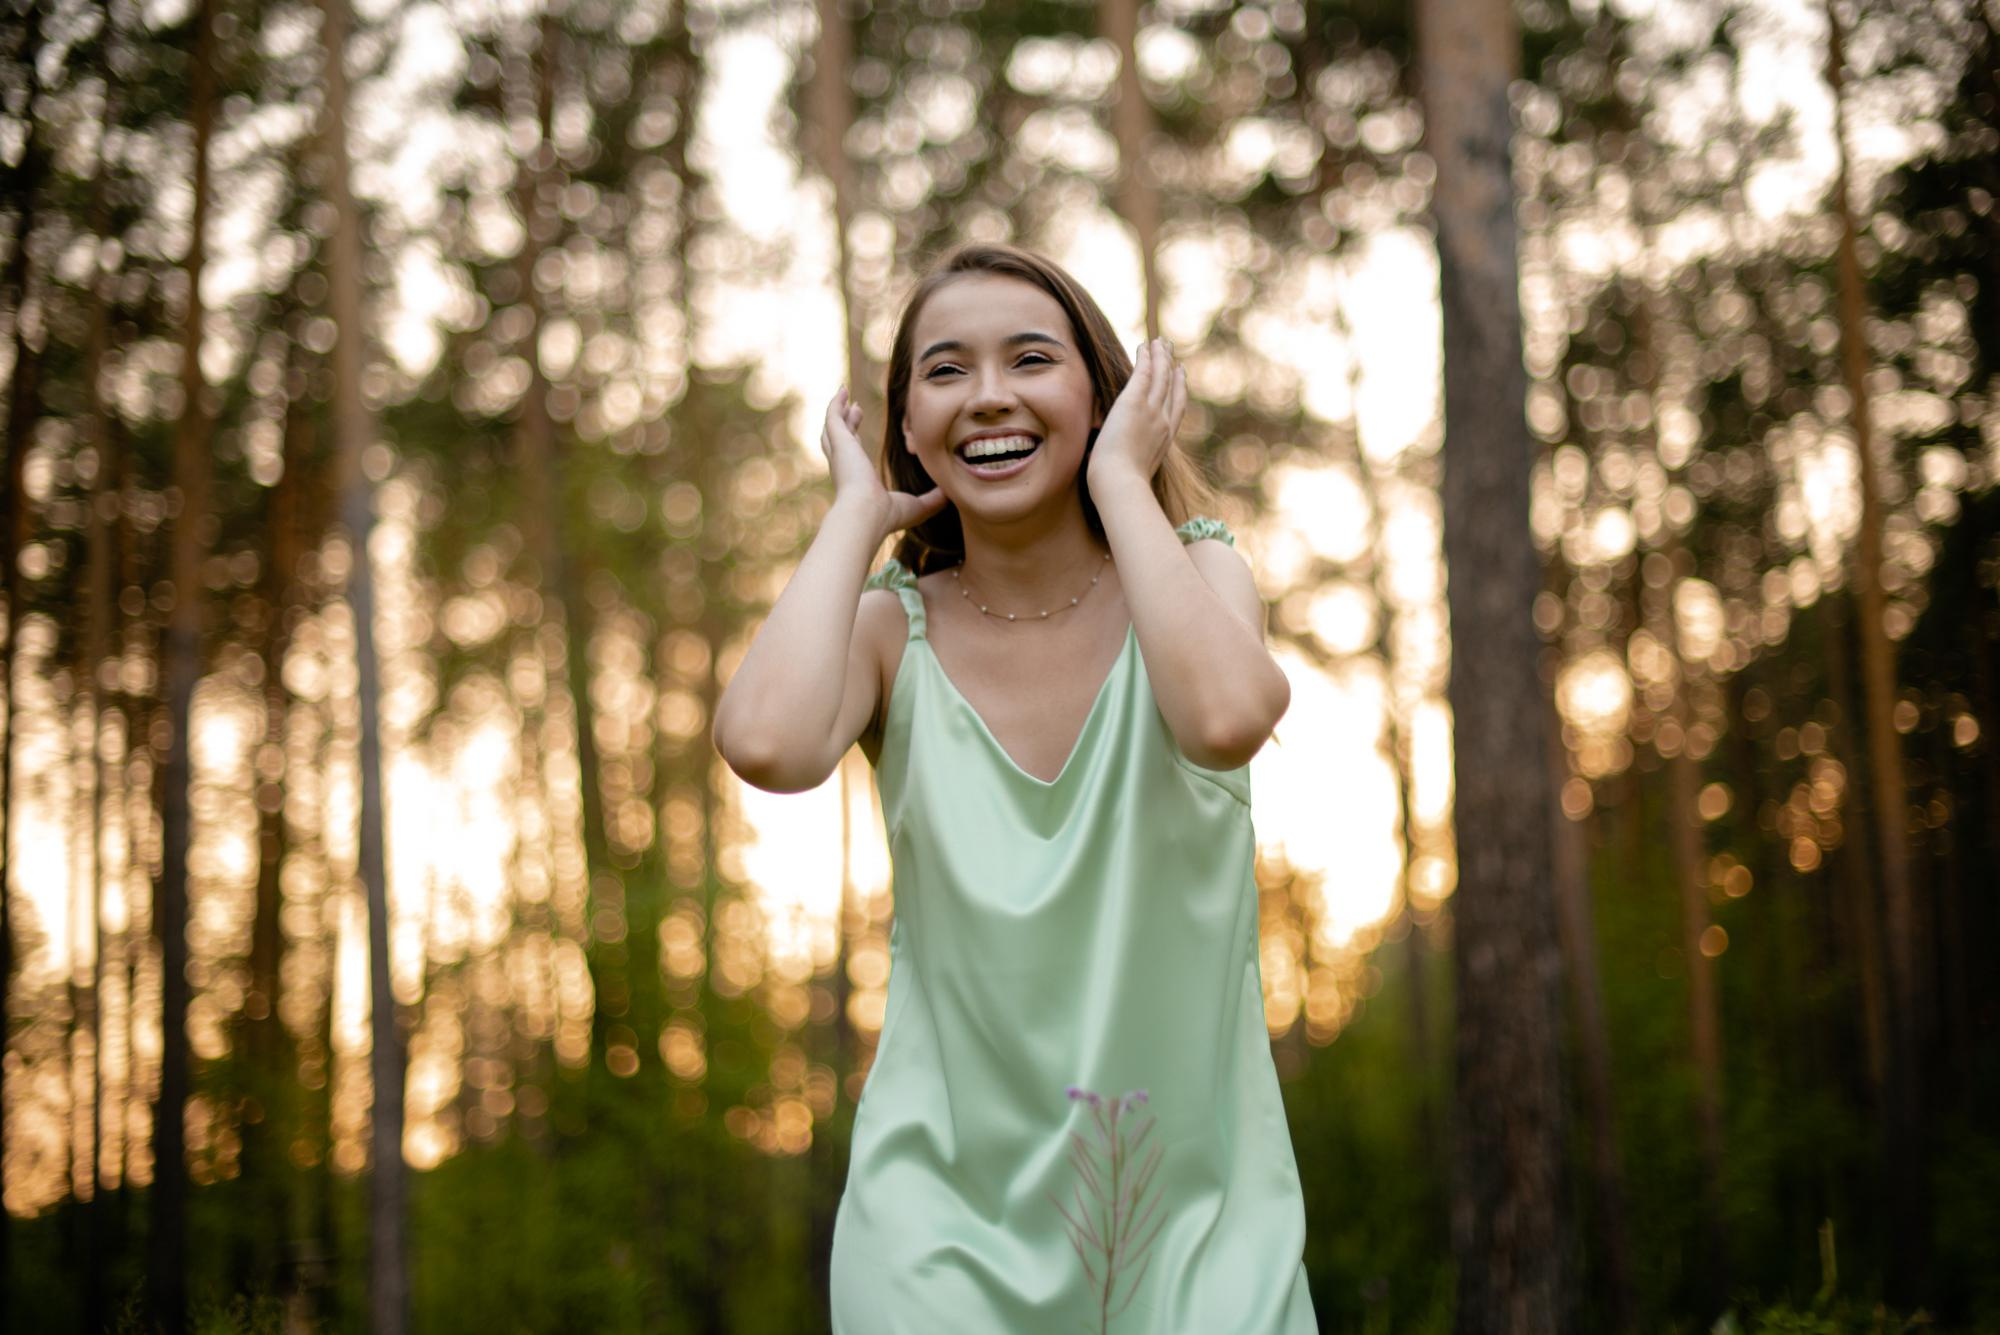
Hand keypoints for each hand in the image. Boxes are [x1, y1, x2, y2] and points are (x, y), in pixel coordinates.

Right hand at [821, 387, 945, 537]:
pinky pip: (833, 417)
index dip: (856, 441)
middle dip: (846, 423)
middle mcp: (845, 466)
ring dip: (839, 411)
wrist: (866, 514)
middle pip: (841, 439)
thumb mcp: (917, 506)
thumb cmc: (888, 515)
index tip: (861, 430)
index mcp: (858, 479)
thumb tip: (949, 494)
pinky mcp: (839, 442)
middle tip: (854, 408)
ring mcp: (840, 453)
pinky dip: (836, 403)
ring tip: (845, 395)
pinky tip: (843, 391)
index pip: (854, 456)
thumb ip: (932, 500)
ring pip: (834, 427)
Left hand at [1087, 338, 1186, 491]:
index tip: (1180, 375)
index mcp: (1164, 441)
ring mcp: (1151, 412)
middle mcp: (1163, 423)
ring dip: (1160, 357)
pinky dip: (1146, 358)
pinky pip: (1143, 374)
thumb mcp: (1134, 473)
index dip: (1179, 389)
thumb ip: (1133, 462)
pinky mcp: (1134, 403)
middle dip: (1172, 367)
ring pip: (1161, 376)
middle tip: (1171, 352)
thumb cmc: (1121, 488)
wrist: (1120, 485)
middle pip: (1171, 388)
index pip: (1175, 409)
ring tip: (1160, 342)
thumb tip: (1114, 463)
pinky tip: (1144, 346)